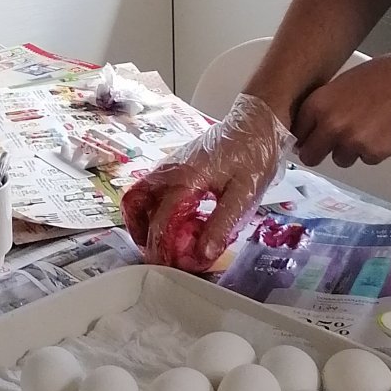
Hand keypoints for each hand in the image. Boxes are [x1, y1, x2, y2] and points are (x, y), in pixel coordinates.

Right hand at [121, 93, 291, 271]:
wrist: (255, 124)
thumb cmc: (252, 156)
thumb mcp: (244, 194)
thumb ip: (221, 225)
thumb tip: (202, 255)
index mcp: (185, 178)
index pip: (161, 220)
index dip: (162, 247)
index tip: (169, 266)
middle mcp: (169, 170)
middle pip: (134, 202)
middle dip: (140, 232)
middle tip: (155, 253)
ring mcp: (169, 165)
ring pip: (139, 194)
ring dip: (142, 219)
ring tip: (160, 240)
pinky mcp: (175, 165)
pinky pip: (151, 188)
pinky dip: (153, 207)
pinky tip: (174, 220)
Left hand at [292, 50, 390, 167]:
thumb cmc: (383, 75)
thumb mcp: (342, 83)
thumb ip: (324, 106)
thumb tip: (311, 127)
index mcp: (319, 104)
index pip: (297, 132)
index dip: (304, 136)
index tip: (308, 138)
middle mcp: (331, 126)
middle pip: (310, 155)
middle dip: (318, 152)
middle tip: (328, 146)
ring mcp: (353, 142)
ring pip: (339, 160)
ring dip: (348, 151)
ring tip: (365, 130)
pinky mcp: (375, 153)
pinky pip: (365, 160)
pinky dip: (372, 151)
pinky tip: (382, 131)